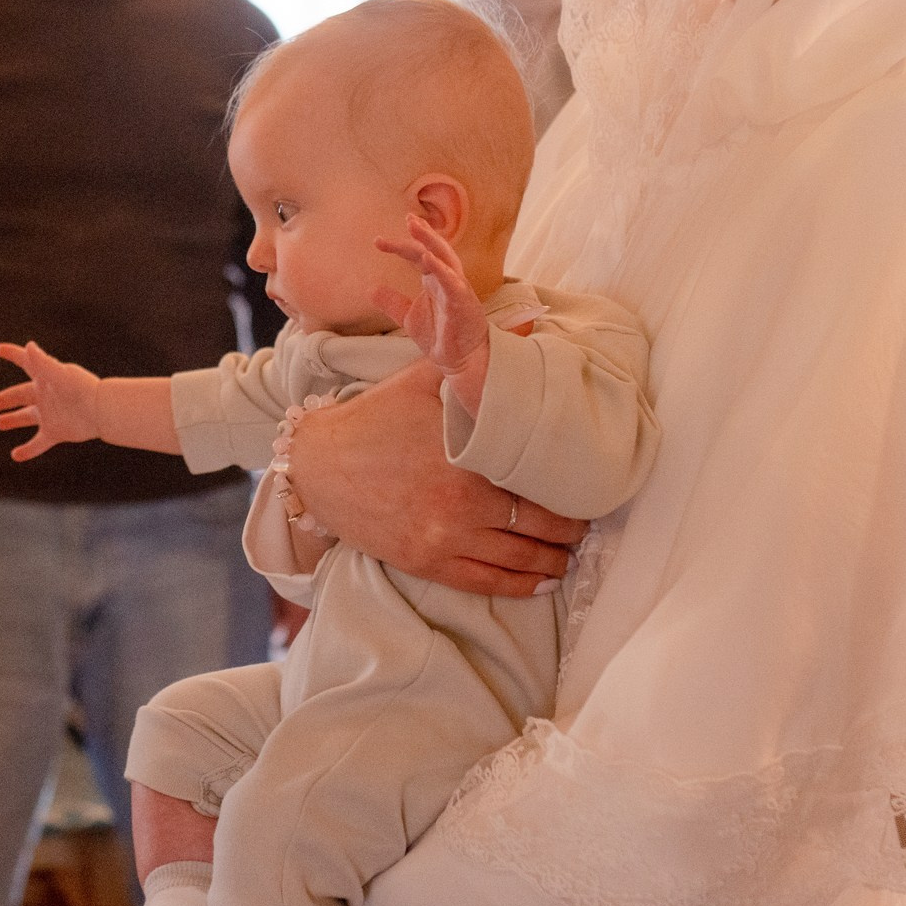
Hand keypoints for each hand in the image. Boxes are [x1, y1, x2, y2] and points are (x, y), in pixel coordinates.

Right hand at [0, 341, 102, 461]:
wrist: (102, 412)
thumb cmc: (81, 389)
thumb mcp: (59, 375)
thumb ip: (43, 362)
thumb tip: (29, 346)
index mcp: (45, 378)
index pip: (26, 363)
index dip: (14, 354)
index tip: (0, 349)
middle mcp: (45, 395)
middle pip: (18, 396)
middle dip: (2, 400)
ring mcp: (49, 414)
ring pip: (27, 417)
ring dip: (13, 420)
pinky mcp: (56, 432)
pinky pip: (39, 443)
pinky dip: (28, 450)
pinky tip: (15, 456)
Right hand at [281, 361, 579, 596]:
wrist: (317, 465)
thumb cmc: (373, 418)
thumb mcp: (423, 377)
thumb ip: (475, 354)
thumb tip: (527, 318)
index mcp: (469, 457)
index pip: (541, 481)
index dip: (573, 490)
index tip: (589, 487)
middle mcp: (463, 502)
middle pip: (541, 526)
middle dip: (571, 529)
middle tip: (585, 524)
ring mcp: (445, 537)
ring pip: (521, 560)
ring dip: (554, 561)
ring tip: (568, 555)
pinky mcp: (426, 562)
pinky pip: (488, 583)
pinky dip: (523, 586)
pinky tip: (543, 581)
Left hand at [373, 218, 491, 405]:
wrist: (459, 362)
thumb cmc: (441, 337)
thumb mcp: (409, 317)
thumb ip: (392, 302)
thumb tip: (370, 289)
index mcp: (435, 281)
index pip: (418, 256)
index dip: (400, 246)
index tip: (378, 241)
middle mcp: (448, 280)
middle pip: (436, 250)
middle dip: (422, 233)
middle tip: (408, 218)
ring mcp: (457, 290)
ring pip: (446, 259)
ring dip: (432, 243)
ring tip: (416, 228)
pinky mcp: (463, 304)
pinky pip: (452, 282)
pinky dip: (441, 269)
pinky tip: (428, 258)